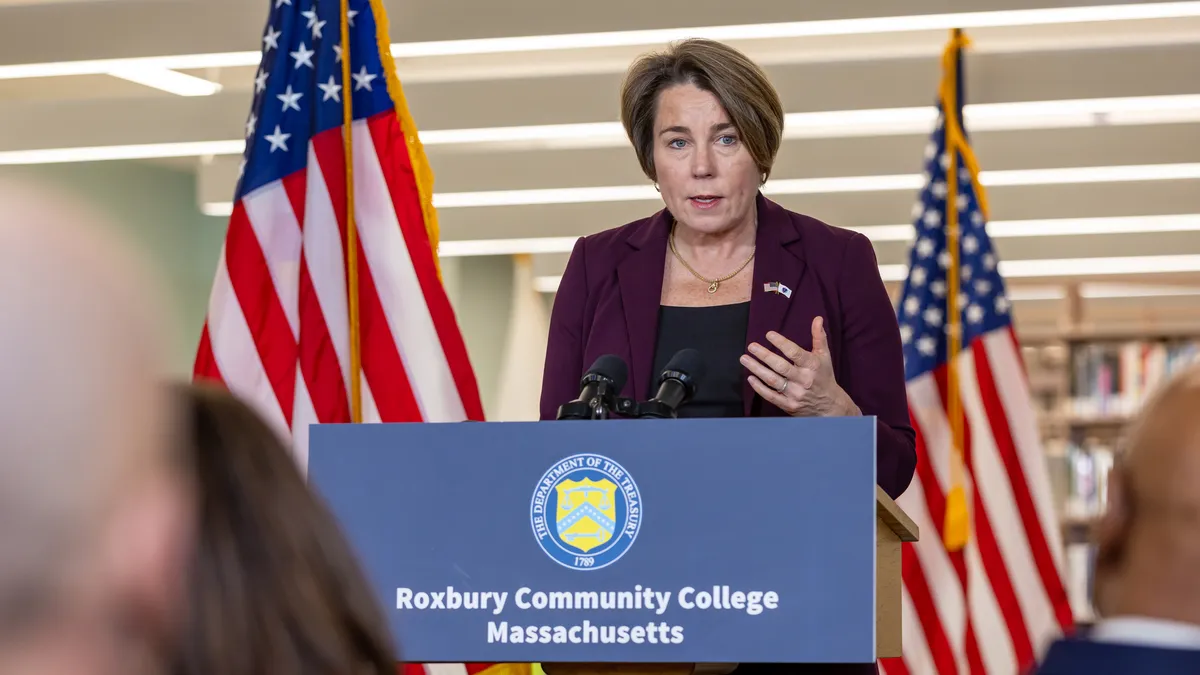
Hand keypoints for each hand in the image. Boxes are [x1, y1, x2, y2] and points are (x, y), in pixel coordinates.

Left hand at [740, 316, 860, 417]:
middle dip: (764, 356)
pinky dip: (759, 388)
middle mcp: (803, 380)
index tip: (769, 334)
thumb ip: (819, 337)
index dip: (781, 343)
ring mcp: (795, 394)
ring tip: (744, 359)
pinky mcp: (788, 405)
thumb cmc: (824, 376)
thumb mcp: (824, 356)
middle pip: (780, 366)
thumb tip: (817, 318)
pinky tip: (750, 378)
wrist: (829, 405)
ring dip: (757, 369)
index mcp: (812, 366)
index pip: (794, 353)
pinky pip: (771, 396)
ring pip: (773, 381)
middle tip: (751, 346)